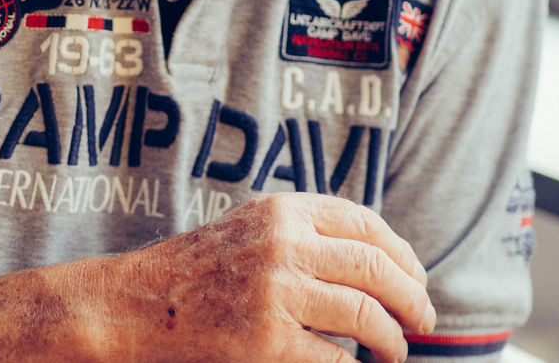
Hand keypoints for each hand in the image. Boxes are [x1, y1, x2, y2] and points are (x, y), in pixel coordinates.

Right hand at [115, 193, 434, 361]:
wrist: (136, 304)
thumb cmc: (197, 270)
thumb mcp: (250, 227)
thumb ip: (304, 230)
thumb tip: (382, 258)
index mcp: (283, 210)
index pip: (367, 224)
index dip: (403, 255)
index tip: (416, 279)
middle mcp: (284, 244)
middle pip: (377, 270)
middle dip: (413, 300)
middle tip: (422, 321)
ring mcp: (276, 292)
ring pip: (367, 316)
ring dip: (393, 340)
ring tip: (394, 351)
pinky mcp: (267, 341)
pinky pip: (337, 358)